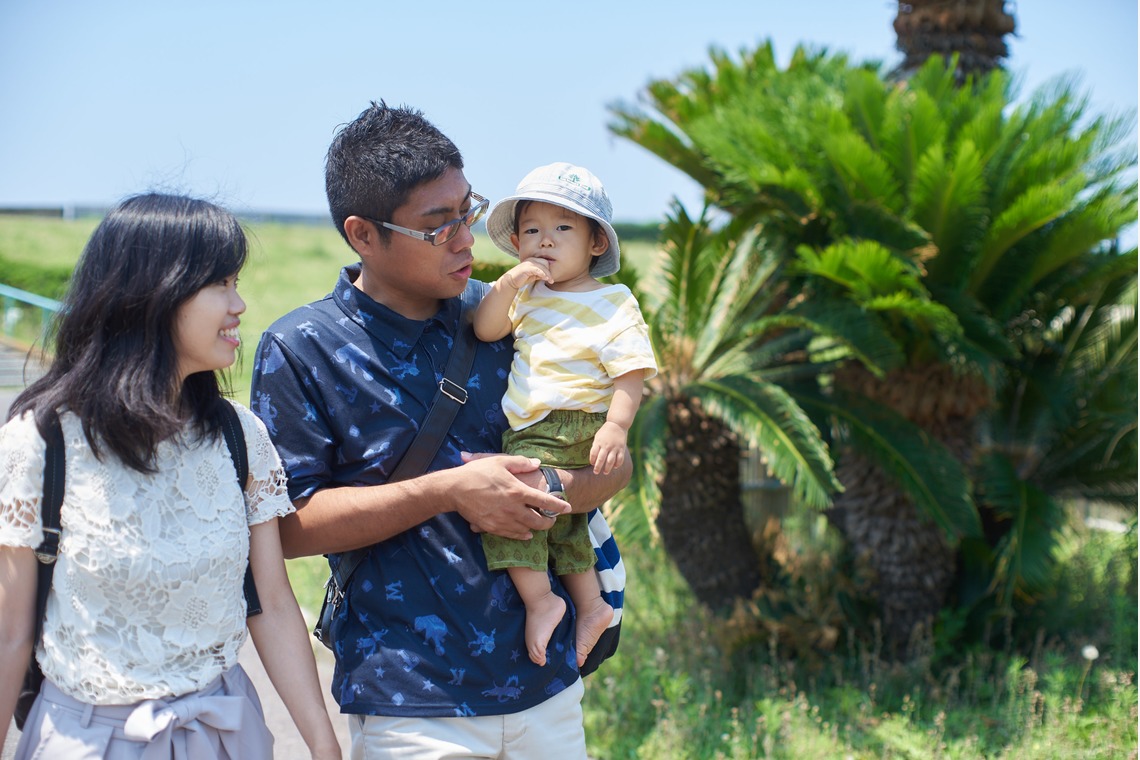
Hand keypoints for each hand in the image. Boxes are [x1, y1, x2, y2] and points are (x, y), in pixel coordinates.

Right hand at [453, 453, 568, 538]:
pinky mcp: (492, 528)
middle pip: (538, 521)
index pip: (545, 501)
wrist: (454, 489)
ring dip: (536, 529)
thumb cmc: (477, 472)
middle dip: (549, 521)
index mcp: (517, 491)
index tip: (568, 507)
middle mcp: (513, 508)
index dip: (559, 505)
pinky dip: (522, 535)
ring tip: (540, 525)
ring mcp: (502, 520)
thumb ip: (520, 463)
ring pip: (526, 530)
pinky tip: (526, 534)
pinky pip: (512, 535)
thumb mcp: (500, 461)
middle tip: (553, 519)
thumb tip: (536, 463)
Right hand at [504, 260, 552, 288]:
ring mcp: (529, 263)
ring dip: (547, 274)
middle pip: (545, 263)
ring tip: (550, 281)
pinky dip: (542, 274)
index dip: (548, 270)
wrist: (511, 281)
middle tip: (551, 280)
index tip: (550, 278)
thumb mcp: (533, 275)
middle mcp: (531, 260)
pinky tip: (545, 278)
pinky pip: (537, 269)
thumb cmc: (522, 278)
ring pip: (542, 267)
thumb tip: (548, 275)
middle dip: (549, 272)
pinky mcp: (527, 268)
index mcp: (533, 260)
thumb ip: (540, 273)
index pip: (545, 262)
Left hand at [589, 421, 629, 473]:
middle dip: (598, 467)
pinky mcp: (621, 448)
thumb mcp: (598, 436)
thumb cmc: (605, 431)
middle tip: (596, 472)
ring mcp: (614, 448)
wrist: (617, 424)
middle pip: (601, 459)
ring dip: (607, 468)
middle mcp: (606, 446)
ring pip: (610, 461)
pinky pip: (620, 459)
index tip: (592, 464)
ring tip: (605, 472)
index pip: (593, 454)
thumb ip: (595, 446)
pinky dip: (617, 464)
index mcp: (599, 442)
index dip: (592, 460)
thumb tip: (593, 458)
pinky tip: (615, 467)